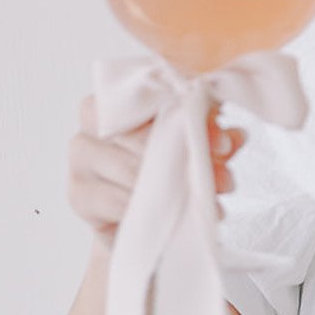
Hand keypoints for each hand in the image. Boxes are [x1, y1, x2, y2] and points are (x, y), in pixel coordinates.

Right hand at [67, 97, 245, 243]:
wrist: (143, 220)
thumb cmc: (164, 170)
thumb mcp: (193, 146)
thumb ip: (209, 135)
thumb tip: (235, 137)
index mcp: (116, 98)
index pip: (147, 95)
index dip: (186, 116)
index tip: (220, 140)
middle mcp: (91, 122)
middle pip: (138, 133)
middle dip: (185, 155)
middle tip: (223, 177)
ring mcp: (80, 159)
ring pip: (129, 167)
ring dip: (173, 186)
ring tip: (208, 198)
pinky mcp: (78, 195)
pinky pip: (117, 199)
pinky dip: (150, 207)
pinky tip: (173, 214)